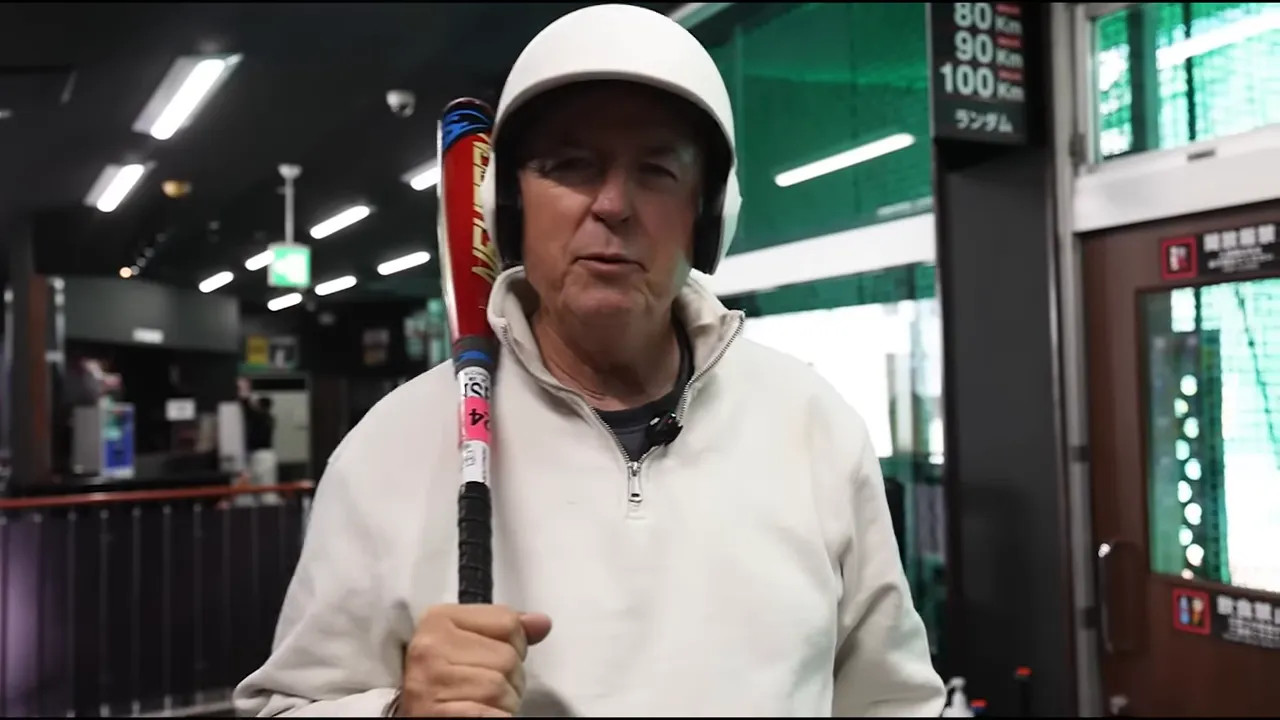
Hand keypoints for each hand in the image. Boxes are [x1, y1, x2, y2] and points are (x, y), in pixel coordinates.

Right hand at [398, 604, 552, 717]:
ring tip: (478, 704)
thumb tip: (541, 623)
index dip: (512, 645)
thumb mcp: (467, 645)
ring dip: (501, 703)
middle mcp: (430, 647)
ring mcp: (432, 682)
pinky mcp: (439, 714)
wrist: (418, 718)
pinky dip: (496, 718)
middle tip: (482, 689)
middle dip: (508, 678)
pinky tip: (482, 715)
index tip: (488, 659)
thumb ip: (503, 630)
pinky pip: (492, 714)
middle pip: (508, 657)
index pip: (508, 621)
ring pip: (502, 688)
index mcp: (437, 620)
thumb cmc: (443, 684)